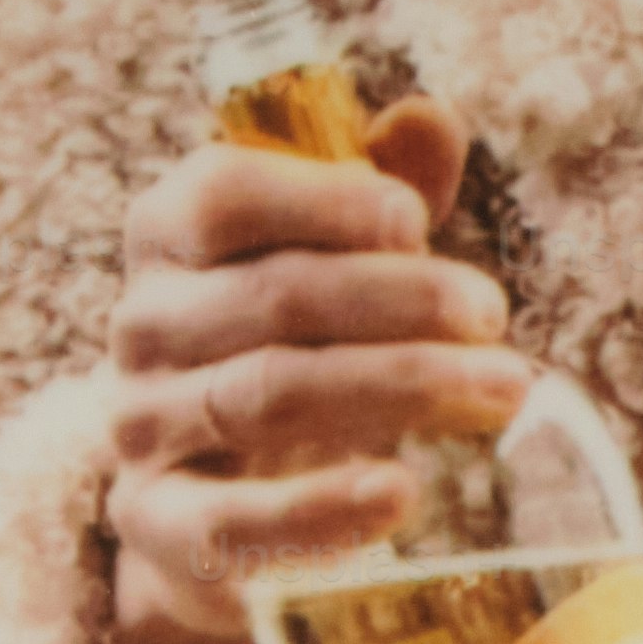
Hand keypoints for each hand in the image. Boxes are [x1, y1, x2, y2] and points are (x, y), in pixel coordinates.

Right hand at [101, 92, 531, 643]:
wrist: (224, 493)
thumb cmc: (297, 348)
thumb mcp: (338, 263)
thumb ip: (380, 191)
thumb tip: (428, 117)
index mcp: (170, 238)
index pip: (222, 192)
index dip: (324, 198)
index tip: (417, 220)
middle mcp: (141, 325)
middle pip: (271, 297)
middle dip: (400, 302)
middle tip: (495, 319)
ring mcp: (140, 427)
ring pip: (265, 395)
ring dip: (396, 389)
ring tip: (502, 392)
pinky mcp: (158, 525)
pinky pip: (228, 521)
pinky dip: (317, 511)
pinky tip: (401, 493)